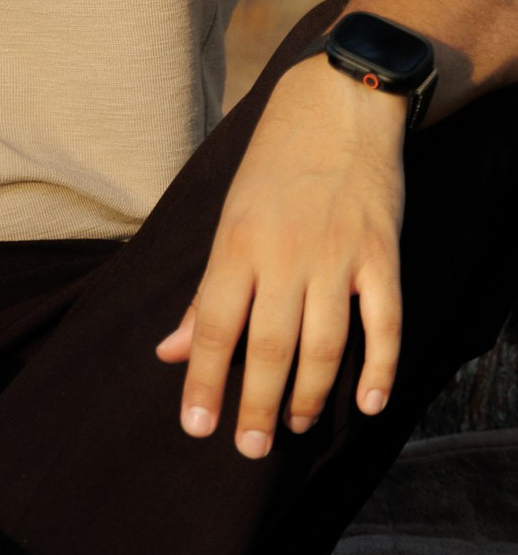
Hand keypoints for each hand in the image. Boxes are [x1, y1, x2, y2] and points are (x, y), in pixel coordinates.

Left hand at [156, 56, 405, 456]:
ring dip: (307, 395)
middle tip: (248, 450)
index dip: (204, 381)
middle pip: (268, 347)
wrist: (337, 104)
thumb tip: (171, 352)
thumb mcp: (228, 219)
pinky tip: (365, 403)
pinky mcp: (382, 253)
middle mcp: (284, 254)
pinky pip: (384, 322)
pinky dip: (379, 368)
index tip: (196, 427)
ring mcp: (337, 255)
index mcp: (236, 244)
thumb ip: (206, 292)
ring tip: (291, 427)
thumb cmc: (273, 167)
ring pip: (323, 345)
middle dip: (254, 405)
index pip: (214, 327)